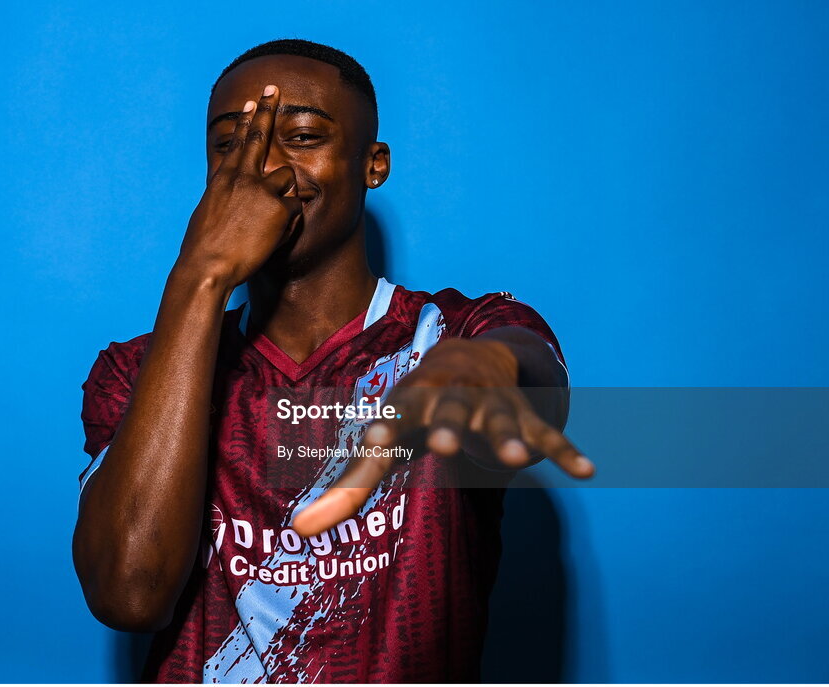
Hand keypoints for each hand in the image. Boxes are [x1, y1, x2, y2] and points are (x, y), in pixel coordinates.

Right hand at [177, 85, 301, 286]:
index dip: (247, 120)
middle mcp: (243, 178)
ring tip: (268, 219)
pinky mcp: (279, 209)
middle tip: (274, 89)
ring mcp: (262, 191)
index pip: (238, 141)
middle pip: (260, 136)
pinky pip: (294, 210)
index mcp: (224, 178)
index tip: (253, 101)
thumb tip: (230, 193)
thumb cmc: (202, 248)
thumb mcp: (208, 213)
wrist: (207, 267)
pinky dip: (288, 223)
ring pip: (288, 177)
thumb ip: (224, 196)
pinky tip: (273, 237)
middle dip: (267, 110)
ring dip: (285, 193)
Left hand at [292, 338, 593, 536]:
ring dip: (508, 436)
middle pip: (452, 412)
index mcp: (412, 403)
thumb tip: (299, 530)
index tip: (374, 443)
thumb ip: (350, 485)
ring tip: (514, 459)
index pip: (396, 418)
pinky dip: (565, 451)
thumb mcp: (387, 439)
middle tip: (445, 443)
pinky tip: (587, 470)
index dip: (386, 432)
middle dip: (449, 426)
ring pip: (502, 419)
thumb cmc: (416, 411)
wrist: (466, 357)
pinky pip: (547, 435)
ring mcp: (492, 406)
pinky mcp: (524, 416)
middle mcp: (452, 400)